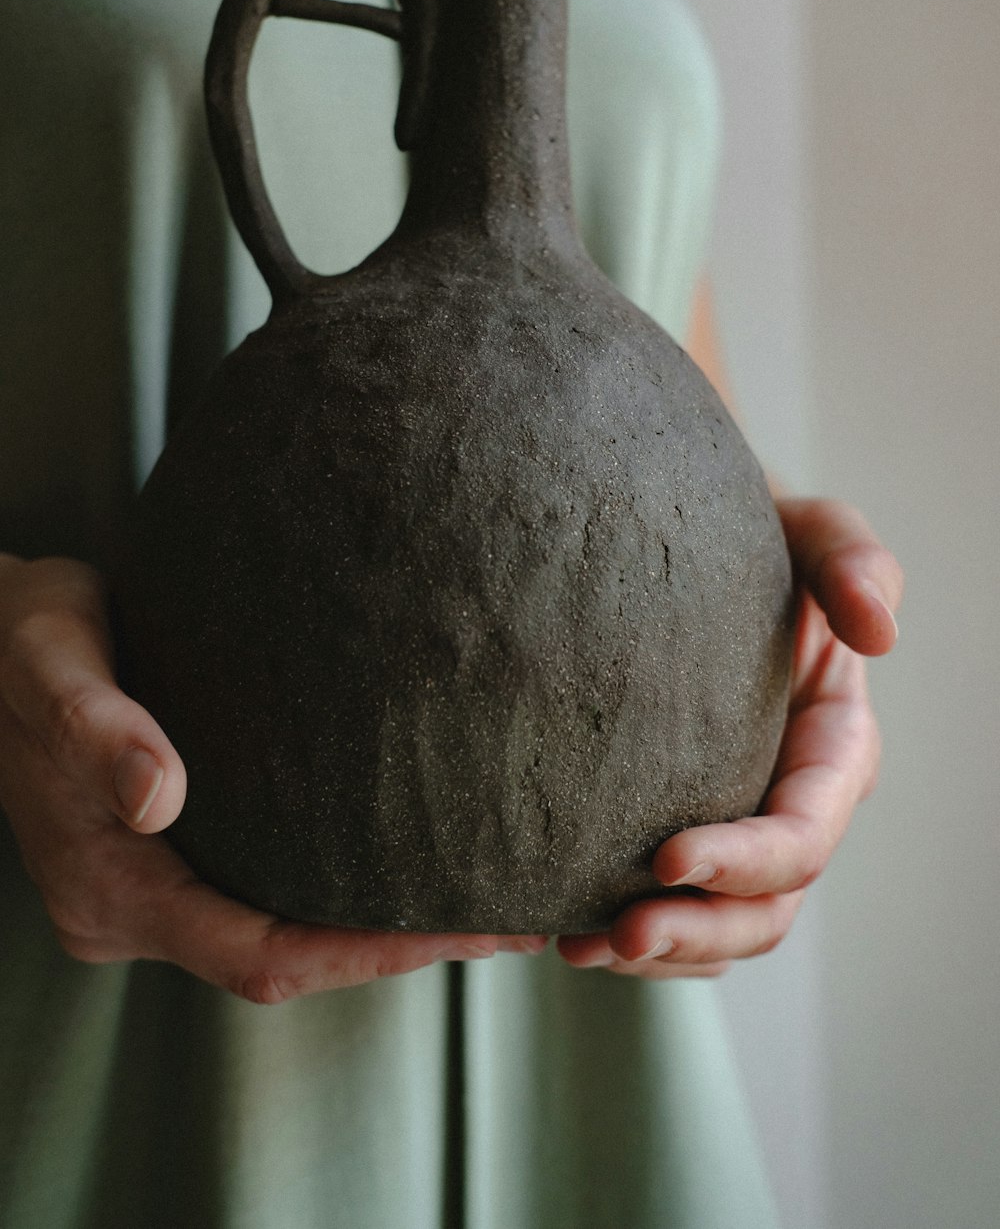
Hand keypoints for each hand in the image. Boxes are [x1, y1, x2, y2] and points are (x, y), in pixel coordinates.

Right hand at [0, 556, 544, 1001]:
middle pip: (287, 959)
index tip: (462, 932)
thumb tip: (158, 798)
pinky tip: (406, 850)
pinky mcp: (172, 857)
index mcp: (109, 889)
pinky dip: (342, 887)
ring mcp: (151, 890)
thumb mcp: (48, 662)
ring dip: (380, 924)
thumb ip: (94, 727)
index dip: (366, 954)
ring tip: (485, 892)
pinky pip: (270, 893)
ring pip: (282, 934)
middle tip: (512, 919)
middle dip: (400, 948)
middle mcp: (132, 909)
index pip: (259, 956)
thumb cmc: (20, 642)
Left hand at [557, 497, 901, 977]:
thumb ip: (854, 562)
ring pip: (719, 928)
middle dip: (697, 932)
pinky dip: (630, 935)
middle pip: (765, 908)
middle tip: (614, 934)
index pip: (803, 833)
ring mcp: (738, 825)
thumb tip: (880, 635)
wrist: (680, 543)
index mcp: (832, 749)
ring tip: (574, 947)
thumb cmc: (757, 538)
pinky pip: (674, 911)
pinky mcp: (681, 828)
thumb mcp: (812, 530)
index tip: (663, 858)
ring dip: (657, 954)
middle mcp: (790, 802)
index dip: (746, 862)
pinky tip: (561, 928)